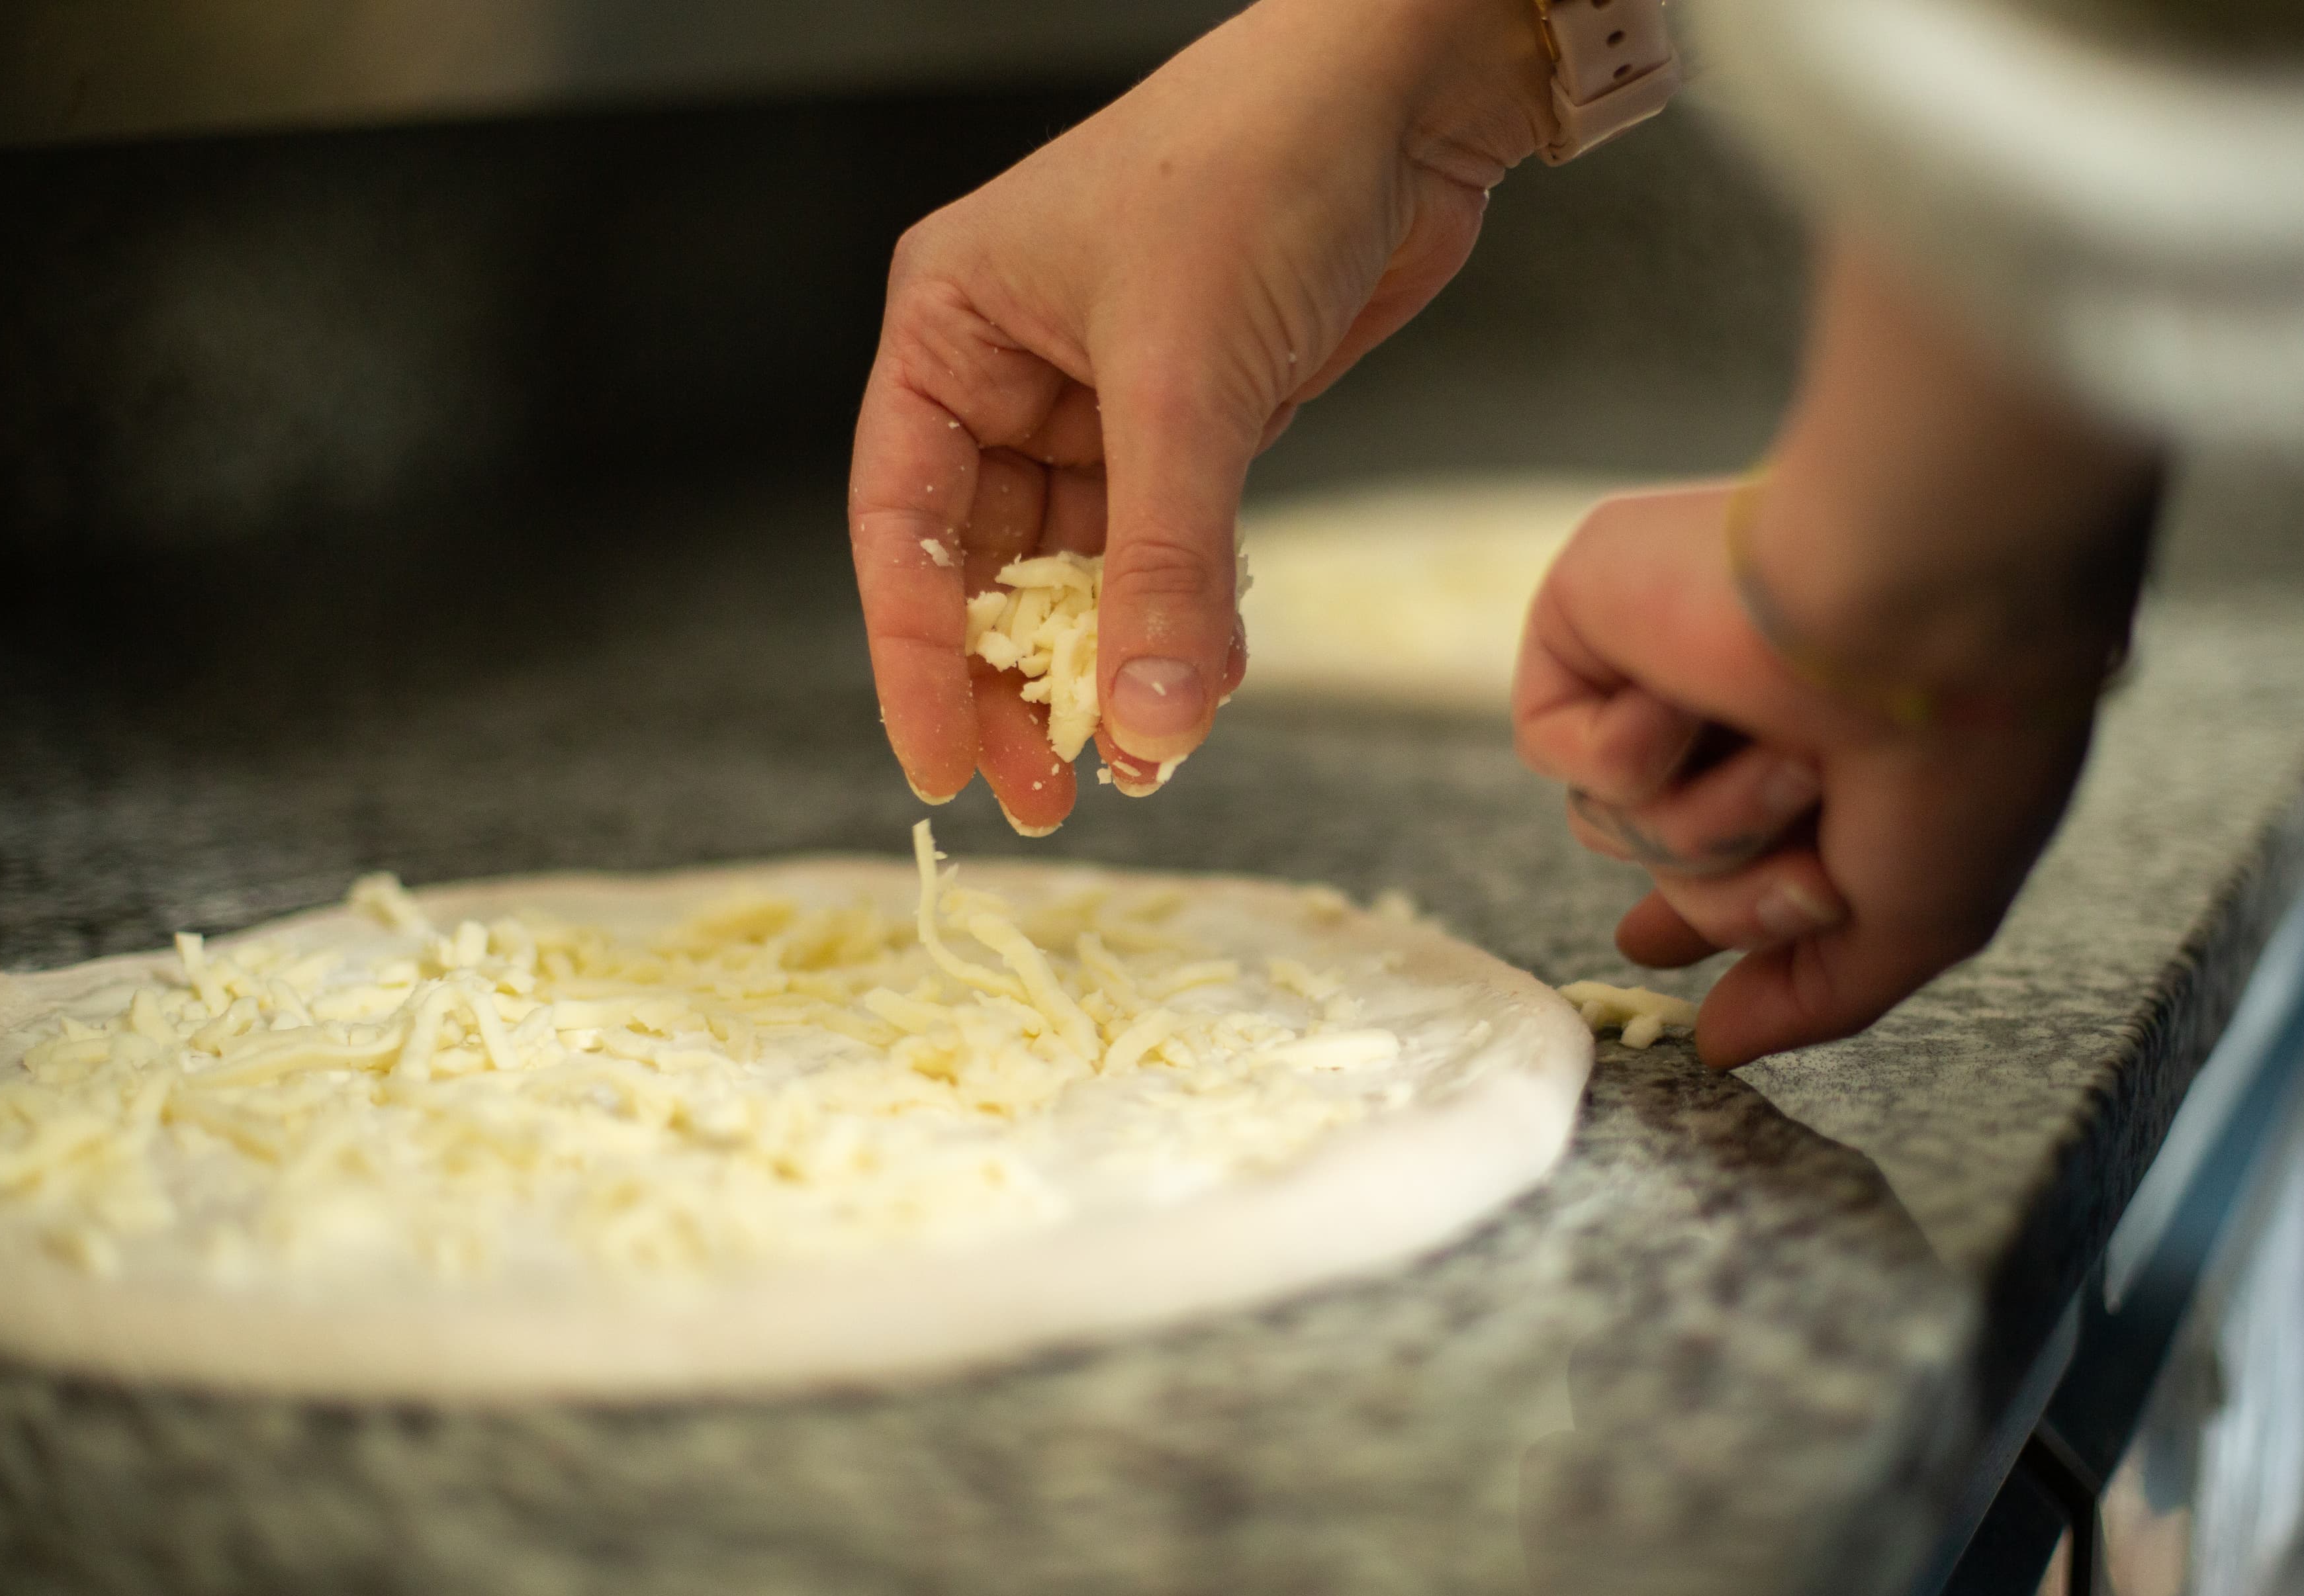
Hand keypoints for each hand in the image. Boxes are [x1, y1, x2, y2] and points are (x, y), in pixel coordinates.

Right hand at [848, 0, 1548, 828]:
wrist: (1402, 96)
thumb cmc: (1258, 171)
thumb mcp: (1189, 383)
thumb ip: (1165, 564)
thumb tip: (1152, 726)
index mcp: (950, 328)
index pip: (901, 523)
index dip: (915, 656)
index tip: (941, 768)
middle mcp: (1010, 367)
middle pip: (984, 564)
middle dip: (1018, 682)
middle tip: (1050, 792)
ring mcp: (1103, 398)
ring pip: (1081, 569)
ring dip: (1114, 662)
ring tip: (1144, 756)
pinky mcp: (1195, 420)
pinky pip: (1166, 549)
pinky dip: (1186, 616)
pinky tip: (1210, 682)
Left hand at [1516, 485, 2105, 1067]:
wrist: (1923, 607)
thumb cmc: (1956, 753)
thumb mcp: (1921, 917)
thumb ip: (1820, 993)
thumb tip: (1723, 1045)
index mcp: (1810, 740)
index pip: (1710, 842)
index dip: (1683, 905)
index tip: (1646, 947)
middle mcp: (1733, 696)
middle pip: (1660, 861)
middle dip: (1729, 896)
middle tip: (1813, 860)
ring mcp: (1657, 652)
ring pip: (1615, 823)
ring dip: (1705, 825)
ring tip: (1793, 764)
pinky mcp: (1585, 612)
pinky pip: (1560, 751)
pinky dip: (1633, 753)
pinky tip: (1695, 697)